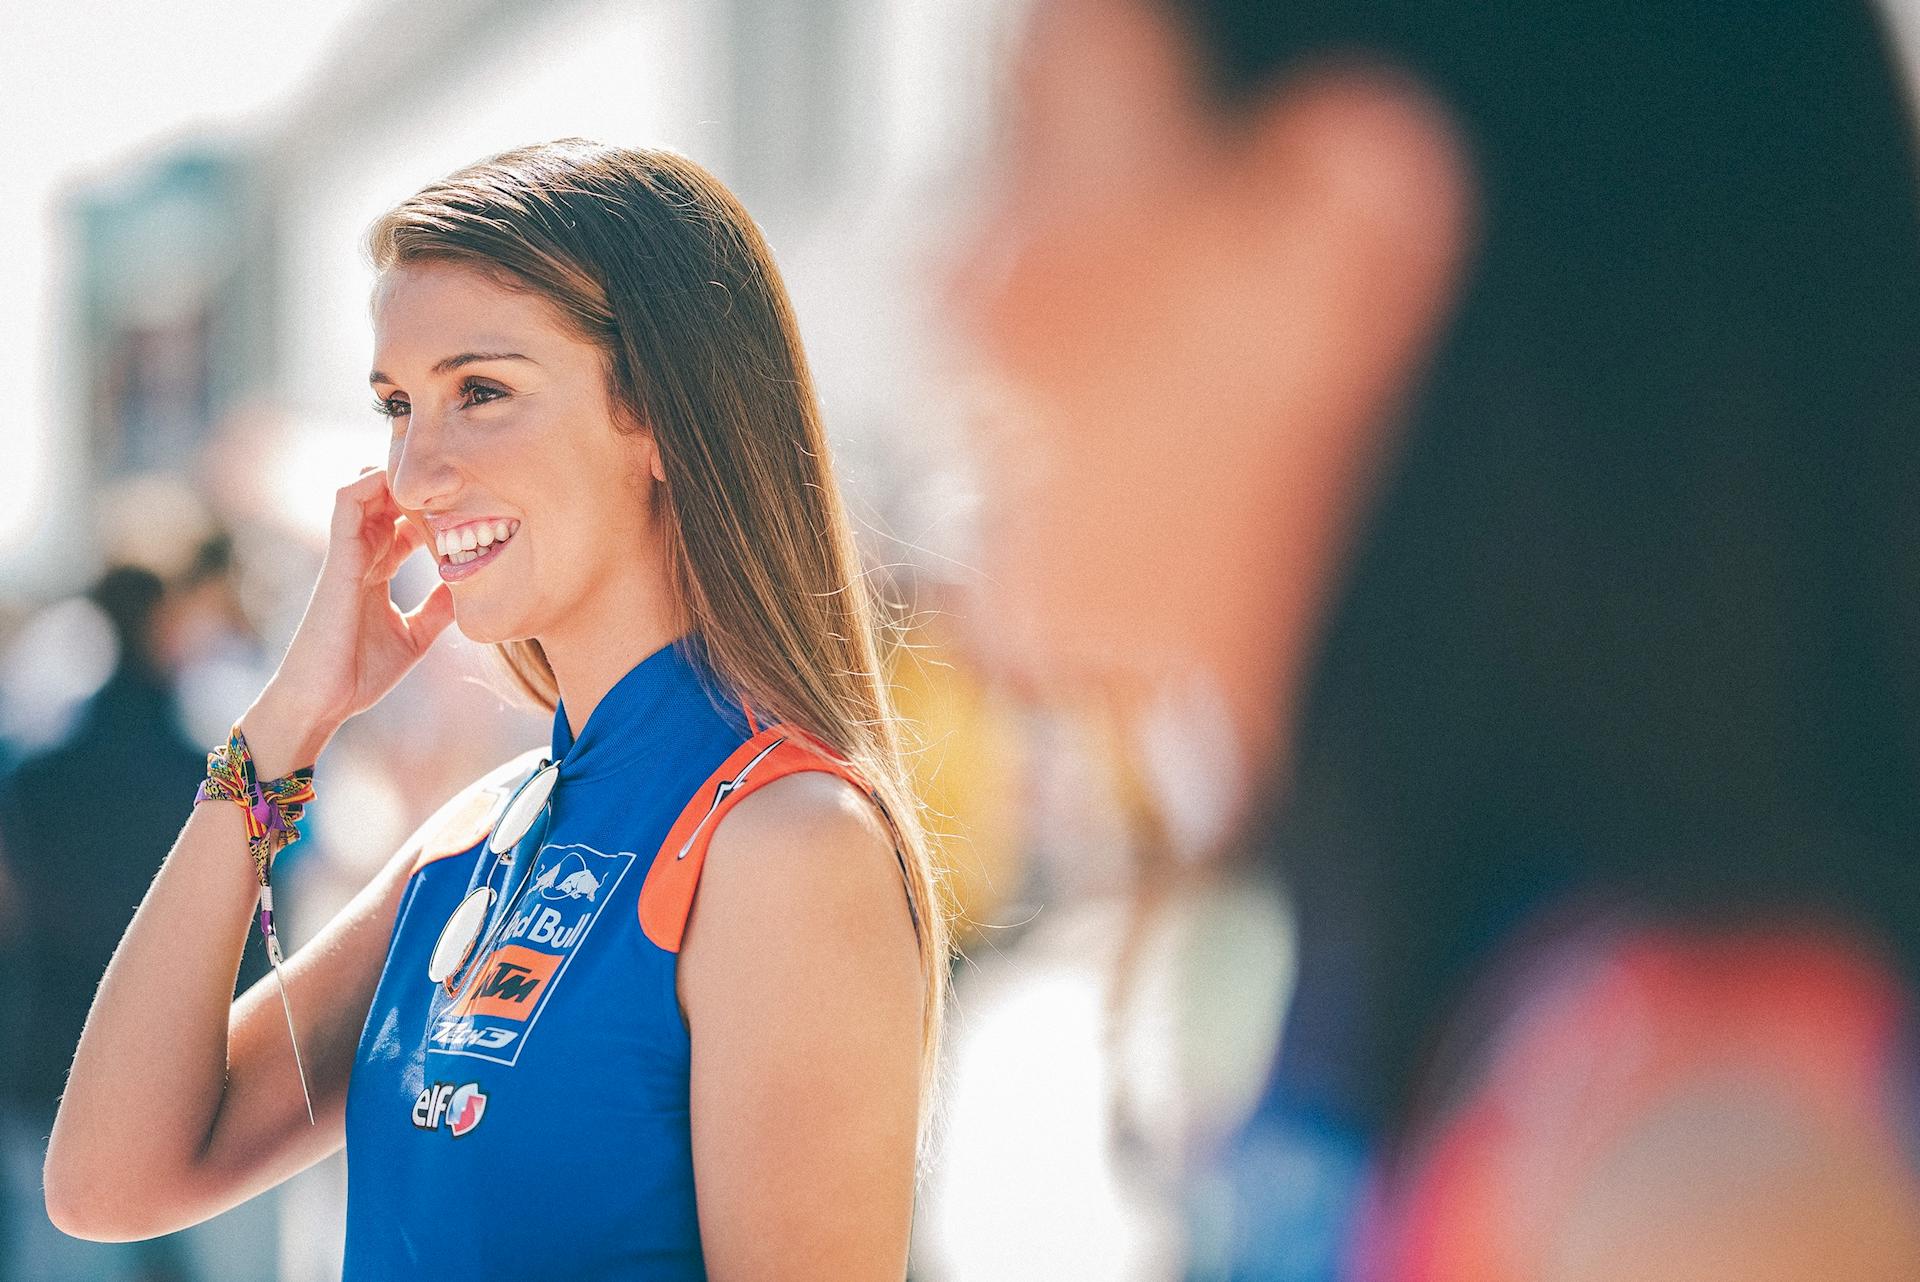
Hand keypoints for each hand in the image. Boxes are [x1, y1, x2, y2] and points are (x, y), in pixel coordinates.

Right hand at [258, 465, 455, 735]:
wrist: (324, 700)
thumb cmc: (358, 672)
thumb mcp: (414, 636)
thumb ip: (436, 609)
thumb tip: (466, 587)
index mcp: (377, 570)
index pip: (404, 522)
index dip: (434, 509)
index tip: (472, 505)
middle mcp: (362, 556)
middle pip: (387, 499)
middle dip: (419, 484)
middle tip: (461, 478)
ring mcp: (348, 554)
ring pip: (365, 491)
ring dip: (396, 476)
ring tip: (436, 472)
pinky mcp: (338, 559)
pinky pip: (346, 504)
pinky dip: (369, 483)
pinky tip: (403, 480)